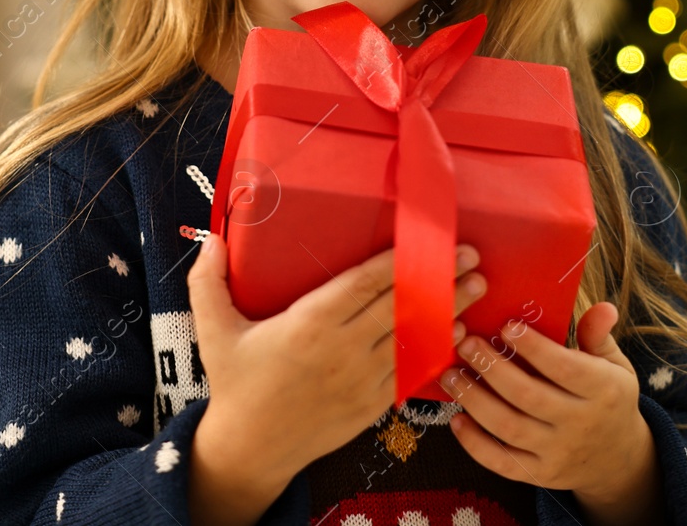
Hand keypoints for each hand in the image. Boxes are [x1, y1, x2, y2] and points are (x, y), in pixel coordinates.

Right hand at [187, 234, 487, 483]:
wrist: (251, 448)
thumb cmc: (235, 383)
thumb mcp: (214, 330)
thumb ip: (208, 282)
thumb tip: (210, 239)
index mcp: (310, 323)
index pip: (366, 283)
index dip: (402, 259)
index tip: (431, 240)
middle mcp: (342, 348)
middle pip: (401, 304)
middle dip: (441, 277)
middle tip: (472, 254)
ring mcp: (361, 379)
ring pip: (413, 336)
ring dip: (450, 311)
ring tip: (478, 287)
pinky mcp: (372, 404)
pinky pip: (411, 371)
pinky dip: (436, 350)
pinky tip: (456, 334)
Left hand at [436, 301, 659, 513]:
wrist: (618, 460)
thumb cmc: (609, 398)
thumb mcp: (616, 366)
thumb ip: (600, 336)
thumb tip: (602, 307)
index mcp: (603, 390)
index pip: (565, 368)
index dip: (535, 348)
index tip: (506, 325)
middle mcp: (580, 423)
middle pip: (529, 396)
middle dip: (492, 368)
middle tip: (467, 344)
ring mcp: (558, 453)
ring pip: (509, 427)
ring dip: (475, 400)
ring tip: (451, 375)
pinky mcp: (539, 474)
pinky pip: (502, 463)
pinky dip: (475, 443)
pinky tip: (457, 418)